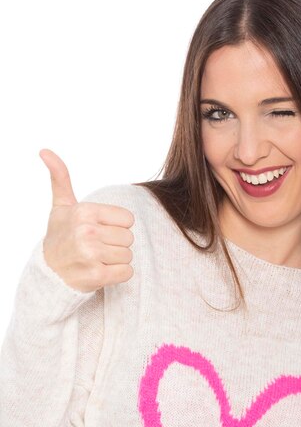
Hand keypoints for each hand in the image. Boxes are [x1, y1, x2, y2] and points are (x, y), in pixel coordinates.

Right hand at [39, 148, 134, 292]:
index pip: (128, 219)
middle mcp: (87, 232)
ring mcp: (91, 255)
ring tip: (98, 259)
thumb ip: (60, 177)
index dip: (117, 226)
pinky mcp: (97, 275)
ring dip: (117, 259)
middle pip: (129, 238)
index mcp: (85, 211)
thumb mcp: (61, 205)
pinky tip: (101, 271)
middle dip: (116, 243)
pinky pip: (127, 272)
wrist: (49, 272)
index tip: (99, 230)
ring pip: (129, 255)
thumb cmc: (61, 235)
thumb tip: (45, 150)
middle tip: (97, 247)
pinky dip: (118, 274)